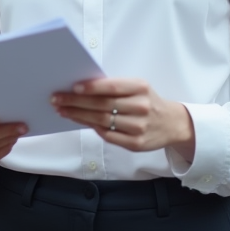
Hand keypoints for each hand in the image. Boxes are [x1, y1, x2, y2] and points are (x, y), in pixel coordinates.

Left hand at [52, 78, 194, 159]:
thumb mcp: (137, 88)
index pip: (112, 87)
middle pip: (102, 105)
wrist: (171, 123)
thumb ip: (115, 88)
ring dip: (79, 115)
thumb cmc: (147, 101)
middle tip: (57, 99)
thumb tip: (82, 88)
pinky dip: (92, 128)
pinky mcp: (136, 143)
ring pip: (102, 121)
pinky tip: (80, 121)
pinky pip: (108, 135)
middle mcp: (141, 107)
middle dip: (76, 102)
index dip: (91, 87)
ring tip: (63, 110)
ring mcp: (139, 127)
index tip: (73, 87)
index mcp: (141, 88)